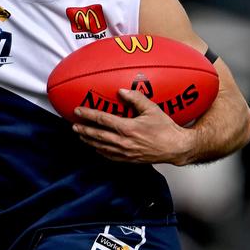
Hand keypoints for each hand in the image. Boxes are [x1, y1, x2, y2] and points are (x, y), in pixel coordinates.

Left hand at [72, 88, 189, 164]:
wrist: (175, 148)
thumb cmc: (165, 128)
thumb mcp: (152, 109)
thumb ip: (135, 98)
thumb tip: (121, 90)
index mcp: (128, 128)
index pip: (102, 120)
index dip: (88, 115)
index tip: (78, 111)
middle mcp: (124, 142)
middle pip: (97, 135)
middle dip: (84, 129)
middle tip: (73, 124)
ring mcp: (125, 153)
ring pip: (101, 146)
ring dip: (89, 140)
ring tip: (80, 134)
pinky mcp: (128, 160)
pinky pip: (109, 156)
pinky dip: (99, 151)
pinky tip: (95, 147)